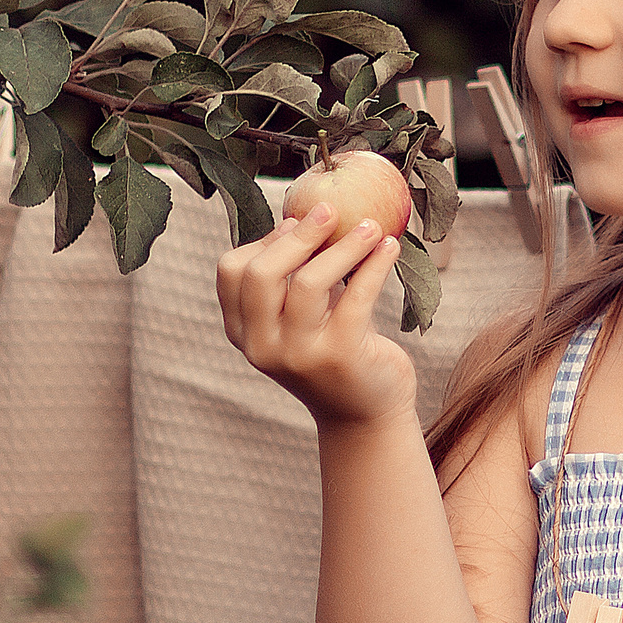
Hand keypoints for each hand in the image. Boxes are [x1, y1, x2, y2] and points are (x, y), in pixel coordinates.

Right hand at [216, 204, 418, 428]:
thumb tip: (304, 215)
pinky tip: (391, 247)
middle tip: (330, 209)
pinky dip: (375, 265)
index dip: (263, 239)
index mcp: (244, 332)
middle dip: (298, 235)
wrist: (364, 414)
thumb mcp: (299, 319)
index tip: (294, 221)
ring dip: (344, 246)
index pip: (231, 272)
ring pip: (308, 282)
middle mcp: (262, 346)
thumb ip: (291, 279)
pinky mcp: (340, 356)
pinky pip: (356, 296)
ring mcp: (299, 354)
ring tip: (371, 227)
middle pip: (262, 273)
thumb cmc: (334, 351)